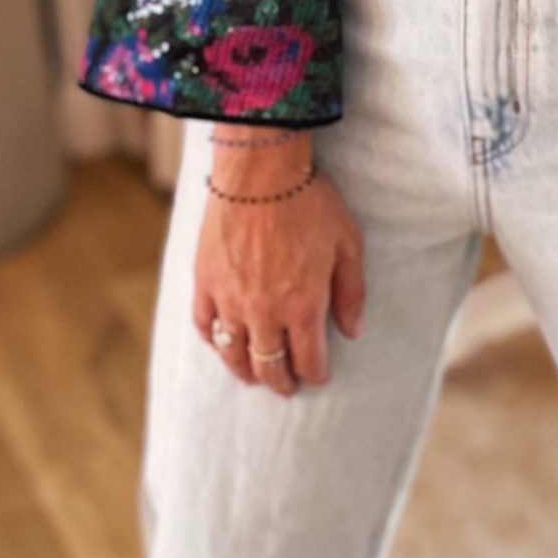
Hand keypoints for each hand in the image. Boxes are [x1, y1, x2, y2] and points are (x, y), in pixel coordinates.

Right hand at [193, 130, 365, 396]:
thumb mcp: (348, 244)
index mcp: (303, 306)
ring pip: (233, 354)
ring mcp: (230, 299)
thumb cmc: (310, 202)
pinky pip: (205, 325)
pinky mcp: (204, 281)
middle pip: (269, 366)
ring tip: (253, 376)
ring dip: (245, 370)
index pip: (308, 360)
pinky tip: (221, 343)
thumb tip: (352, 331)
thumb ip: (351, 292)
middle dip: (281, 382)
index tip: (318, 375)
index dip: (315, 374)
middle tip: (286, 387)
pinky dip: (213, 340)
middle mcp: (264, 312)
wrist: (260, 170)